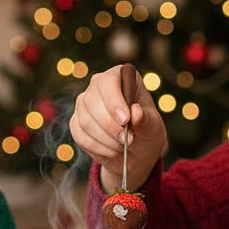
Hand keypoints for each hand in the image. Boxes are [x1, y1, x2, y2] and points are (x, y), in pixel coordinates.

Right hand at [69, 65, 166, 193]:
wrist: (135, 152)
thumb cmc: (147, 131)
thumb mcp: (153, 126)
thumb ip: (145, 119)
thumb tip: (135, 111)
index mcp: (120, 76)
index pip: (108, 81)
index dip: (114, 101)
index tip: (125, 120)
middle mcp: (98, 85)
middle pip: (92, 100)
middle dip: (109, 125)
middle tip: (126, 140)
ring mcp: (84, 103)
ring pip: (85, 120)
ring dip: (105, 138)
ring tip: (122, 146)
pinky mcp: (76, 122)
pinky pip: (80, 135)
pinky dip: (97, 147)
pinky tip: (112, 151)